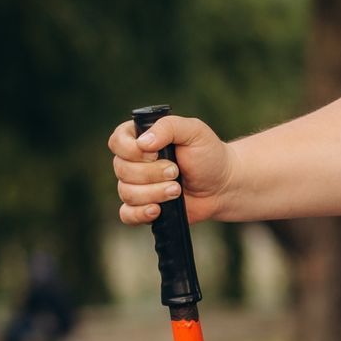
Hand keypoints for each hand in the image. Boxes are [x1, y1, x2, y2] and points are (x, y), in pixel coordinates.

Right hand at [108, 113, 234, 225]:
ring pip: (126, 192)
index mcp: (141, 138)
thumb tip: (143, 143)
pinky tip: (157, 210)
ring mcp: (137, 185)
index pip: (117, 142)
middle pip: (122, 169)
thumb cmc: (209, 154)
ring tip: (177, 190)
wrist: (223, 186)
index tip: (156, 154)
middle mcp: (134, 161)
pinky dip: (140, 213)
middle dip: (151, 173)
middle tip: (176, 172)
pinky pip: (126, 214)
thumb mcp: (194, 131)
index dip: (132, 150)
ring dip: (154, 193)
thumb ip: (168, 127)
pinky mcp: (143, 207)